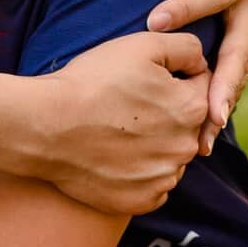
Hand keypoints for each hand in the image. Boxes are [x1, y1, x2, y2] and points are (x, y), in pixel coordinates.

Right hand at [37, 30, 209, 216]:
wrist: (47, 126)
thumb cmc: (93, 81)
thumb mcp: (143, 45)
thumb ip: (186, 48)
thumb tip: (201, 63)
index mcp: (193, 109)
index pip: (200, 88)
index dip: (174, 78)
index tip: (143, 80)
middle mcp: (186, 148)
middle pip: (187, 125)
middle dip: (167, 113)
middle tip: (128, 104)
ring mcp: (163, 179)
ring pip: (170, 156)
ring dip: (155, 145)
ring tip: (118, 130)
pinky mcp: (141, 201)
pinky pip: (152, 185)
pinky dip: (139, 173)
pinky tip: (115, 156)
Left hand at [147, 0, 247, 151]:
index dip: (185, 7)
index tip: (154, 21)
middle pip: (238, 51)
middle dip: (224, 84)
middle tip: (211, 113)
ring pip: (238, 76)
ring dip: (222, 108)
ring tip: (203, 141)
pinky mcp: (246, 52)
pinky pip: (234, 82)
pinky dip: (221, 109)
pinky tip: (203, 139)